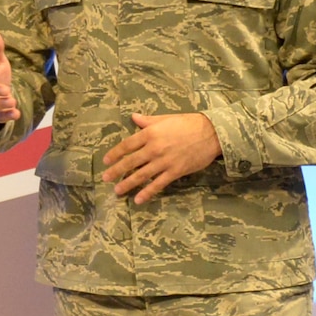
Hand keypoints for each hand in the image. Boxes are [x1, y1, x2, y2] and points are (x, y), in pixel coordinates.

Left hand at [103, 112, 220, 203]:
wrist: (210, 133)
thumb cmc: (187, 123)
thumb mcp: (165, 118)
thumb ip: (148, 120)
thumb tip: (133, 117)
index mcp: (150, 133)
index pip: (127, 145)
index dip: (115, 154)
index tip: (106, 161)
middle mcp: (154, 148)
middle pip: (131, 161)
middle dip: (116, 170)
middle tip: (106, 178)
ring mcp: (164, 161)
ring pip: (142, 174)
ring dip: (128, 183)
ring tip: (117, 191)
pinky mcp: (175, 172)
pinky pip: (158, 184)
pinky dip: (147, 192)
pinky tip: (138, 199)